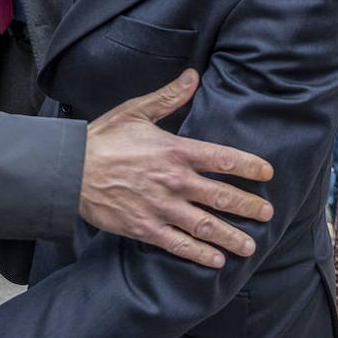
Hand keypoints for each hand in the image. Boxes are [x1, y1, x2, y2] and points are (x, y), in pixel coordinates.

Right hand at [80, 69, 273, 268]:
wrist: (69, 170)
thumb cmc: (103, 137)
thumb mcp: (137, 111)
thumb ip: (169, 96)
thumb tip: (193, 76)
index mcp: (175, 150)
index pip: (223, 158)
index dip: (250, 166)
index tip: (267, 173)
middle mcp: (173, 180)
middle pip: (222, 196)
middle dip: (249, 206)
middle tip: (268, 214)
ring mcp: (161, 207)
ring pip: (205, 226)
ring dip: (231, 237)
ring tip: (250, 246)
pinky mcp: (145, 228)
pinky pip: (178, 245)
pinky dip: (199, 254)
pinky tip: (216, 260)